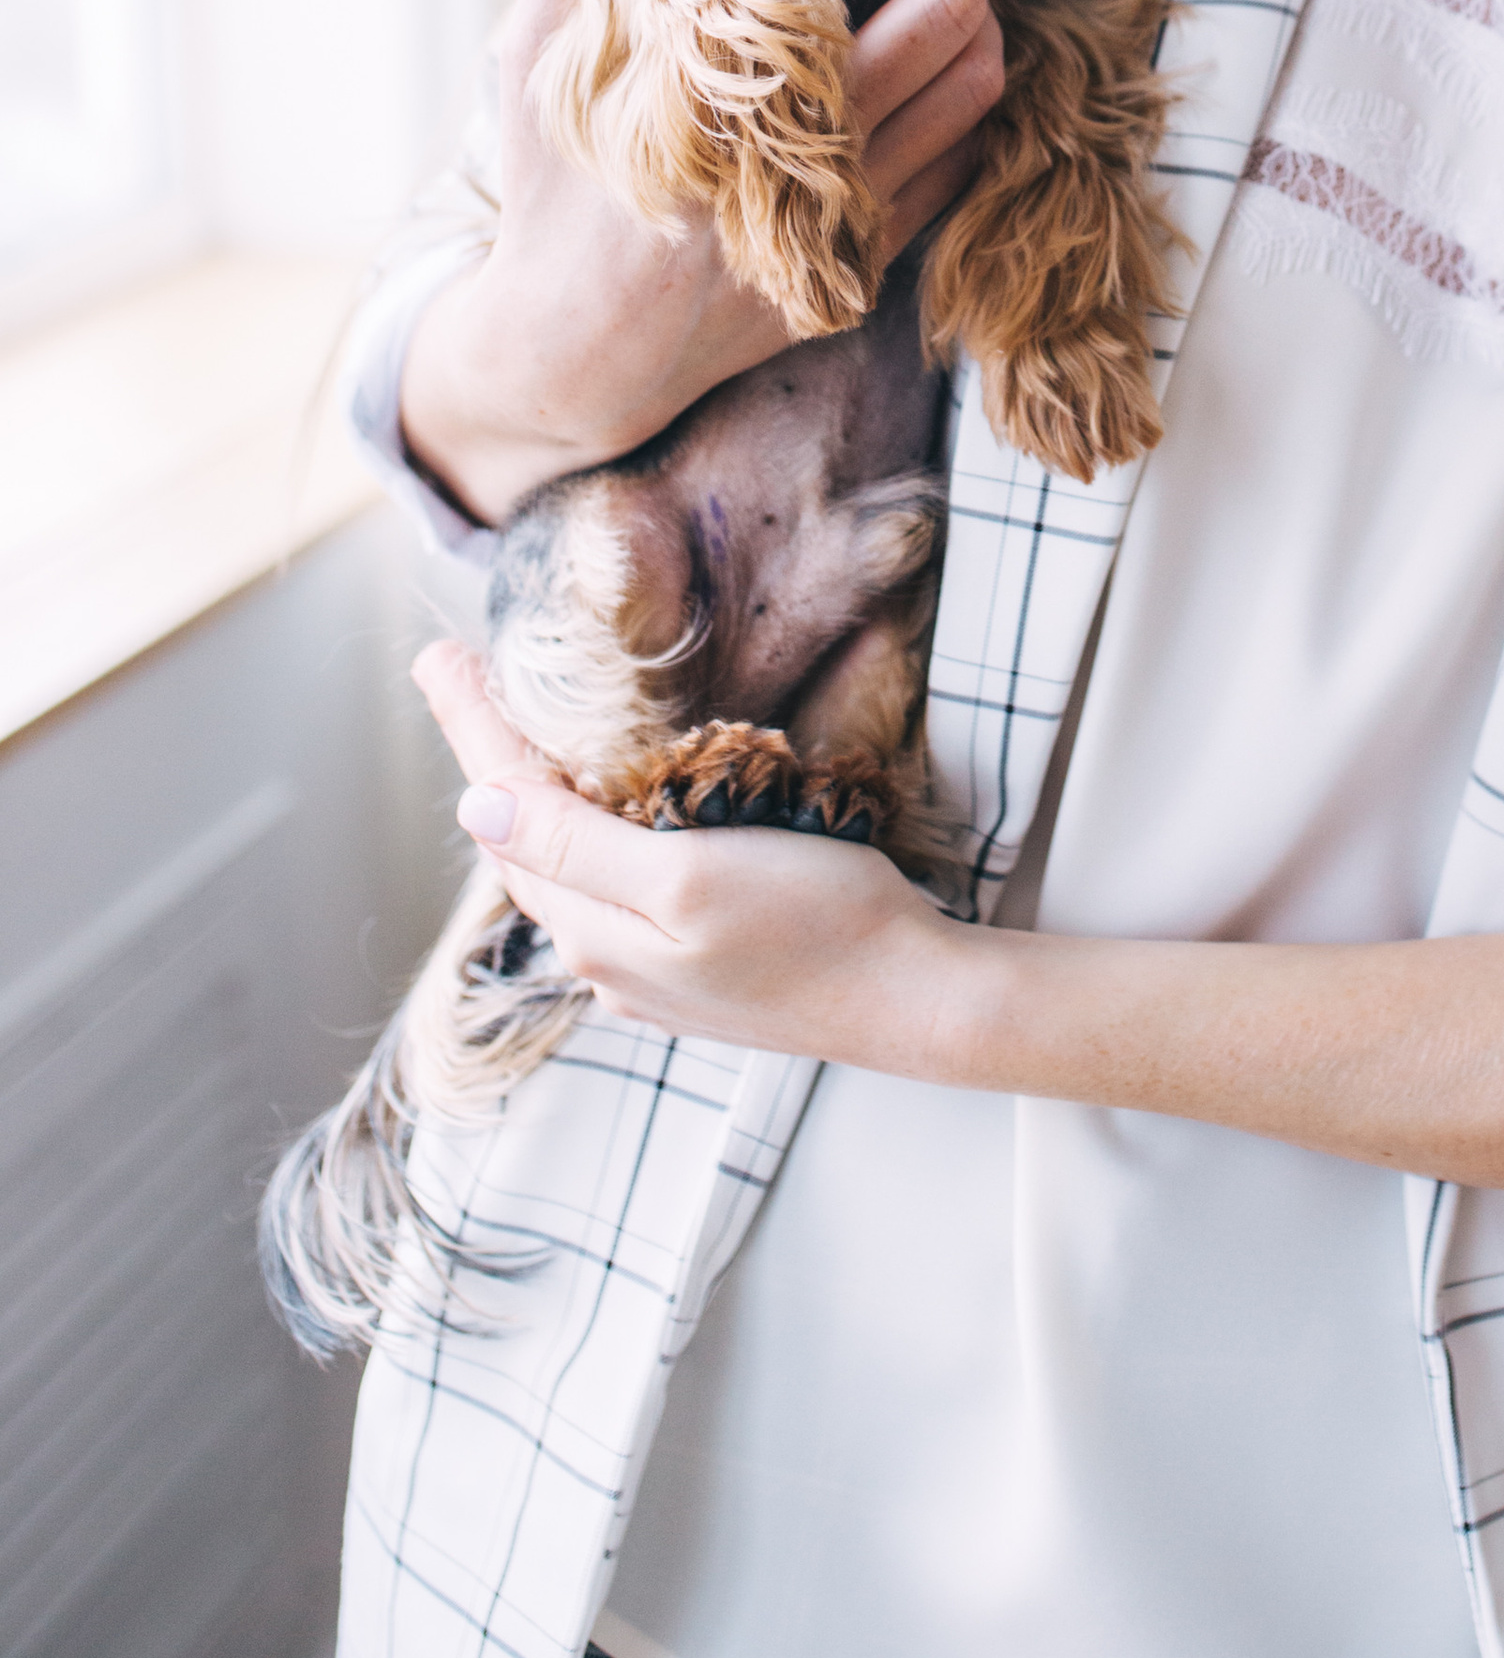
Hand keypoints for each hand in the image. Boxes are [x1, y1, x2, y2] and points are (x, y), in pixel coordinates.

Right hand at [401, 0, 1004, 520]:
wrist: (574, 348)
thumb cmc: (556, 185)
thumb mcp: (540, 50)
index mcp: (723, 66)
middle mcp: (803, 135)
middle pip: (946, 11)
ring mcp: (847, 204)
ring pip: (975, 89)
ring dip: (980, 18)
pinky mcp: (870, 258)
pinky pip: (964, 164)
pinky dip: (967, 104)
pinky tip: (931, 74)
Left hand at [415, 642, 968, 1066]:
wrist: (910, 1001)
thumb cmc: (817, 926)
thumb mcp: (689, 876)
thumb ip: (580, 848)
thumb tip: (478, 807)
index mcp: (595, 927)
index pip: (507, 809)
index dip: (473, 727)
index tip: (439, 656)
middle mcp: (606, 956)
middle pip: (524, 840)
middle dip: (490, 756)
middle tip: (460, 676)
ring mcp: (649, 969)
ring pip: (566, 869)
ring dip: (534, 797)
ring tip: (512, 736)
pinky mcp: (694, 965)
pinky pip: (611, 889)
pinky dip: (586, 833)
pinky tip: (599, 813)